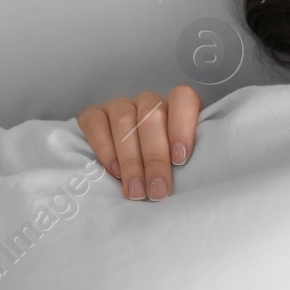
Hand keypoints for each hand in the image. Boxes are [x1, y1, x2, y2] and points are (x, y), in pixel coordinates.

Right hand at [78, 86, 201, 199]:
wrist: (128, 174)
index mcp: (176, 108)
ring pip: (124, 121)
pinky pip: (95, 124)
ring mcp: (120, 106)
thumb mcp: (181, 166)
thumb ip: (190, 164)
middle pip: (152, 117)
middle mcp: (148, 102)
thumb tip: (195, 182)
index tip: (180, 159)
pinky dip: (104, 149)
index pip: (183, 98)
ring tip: (136, 191)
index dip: (182, 126)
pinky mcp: (94, 114)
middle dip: (155, 158)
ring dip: (131, 160)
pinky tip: (114, 172)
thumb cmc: (163, 170)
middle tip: (157, 190)